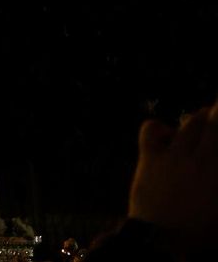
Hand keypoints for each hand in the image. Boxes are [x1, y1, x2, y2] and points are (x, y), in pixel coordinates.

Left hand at [128, 105, 217, 253]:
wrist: (164, 244)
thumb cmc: (201, 232)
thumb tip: (214, 169)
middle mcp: (201, 159)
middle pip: (213, 123)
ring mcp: (174, 156)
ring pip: (190, 123)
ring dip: (199, 118)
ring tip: (204, 119)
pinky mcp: (150, 157)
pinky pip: (152, 129)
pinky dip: (161, 128)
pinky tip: (169, 136)